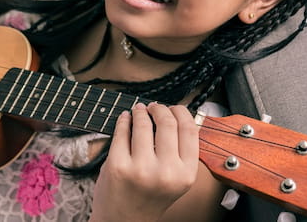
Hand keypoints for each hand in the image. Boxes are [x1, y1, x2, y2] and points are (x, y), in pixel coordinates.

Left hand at [90, 102, 198, 221]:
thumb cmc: (149, 199)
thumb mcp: (176, 180)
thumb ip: (179, 152)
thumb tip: (176, 116)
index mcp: (185, 174)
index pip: (189, 130)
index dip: (181, 112)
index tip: (174, 108)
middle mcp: (166, 172)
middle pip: (167, 122)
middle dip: (159, 109)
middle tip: (153, 107)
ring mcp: (140, 168)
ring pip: (142, 123)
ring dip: (139, 112)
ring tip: (138, 111)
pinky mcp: (117, 165)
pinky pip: (121, 132)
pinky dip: (123, 120)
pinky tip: (125, 119)